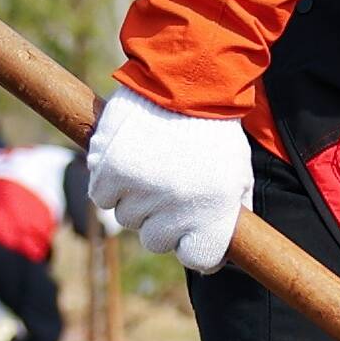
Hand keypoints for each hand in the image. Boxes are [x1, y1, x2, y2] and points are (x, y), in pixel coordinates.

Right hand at [85, 90, 253, 273]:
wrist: (189, 80)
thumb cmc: (215, 130)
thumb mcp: (237, 174)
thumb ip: (229, 214)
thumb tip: (221, 254)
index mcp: (215, 210)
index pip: (198, 260)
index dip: (193, 246)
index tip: (192, 234)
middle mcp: (177, 205)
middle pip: (156, 241)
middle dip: (161, 221)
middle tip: (169, 188)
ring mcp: (141, 189)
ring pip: (125, 217)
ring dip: (135, 198)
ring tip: (153, 164)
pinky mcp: (111, 169)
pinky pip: (101, 196)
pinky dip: (110, 182)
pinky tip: (130, 159)